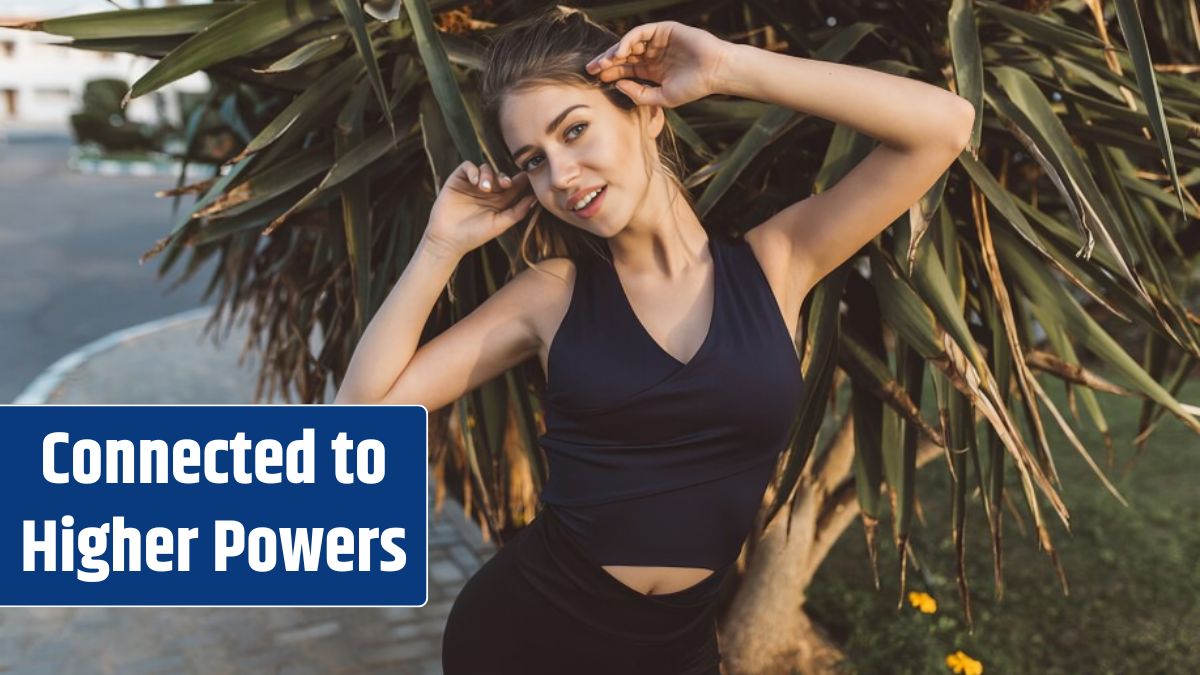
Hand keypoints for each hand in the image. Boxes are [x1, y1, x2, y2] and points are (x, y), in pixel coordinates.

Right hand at [424, 160, 535, 258]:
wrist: (448, 240)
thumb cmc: (474, 235)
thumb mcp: (500, 224)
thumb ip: (517, 212)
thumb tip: (535, 198)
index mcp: (500, 201)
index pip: (514, 186)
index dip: (521, 180)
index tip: (528, 178)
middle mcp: (488, 191)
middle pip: (500, 174)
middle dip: (504, 177)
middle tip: (505, 185)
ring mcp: (472, 185)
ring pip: (486, 168)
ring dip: (488, 175)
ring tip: (484, 189)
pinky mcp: (458, 180)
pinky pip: (468, 166)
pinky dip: (473, 170)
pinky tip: (475, 182)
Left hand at [584, 21, 731, 107]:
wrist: (715, 72)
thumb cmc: (693, 87)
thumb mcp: (662, 97)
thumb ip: (639, 94)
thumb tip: (617, 84)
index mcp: (652, 71)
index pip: (625, 70)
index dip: (610, 73)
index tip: (596, 80)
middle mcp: (652, 54)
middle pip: (623, 56)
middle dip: (606, 62)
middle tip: (590, 70)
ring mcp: (657, 41)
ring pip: (628, 44)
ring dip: (614, 52)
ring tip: (603, 63)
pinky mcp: (663, 30)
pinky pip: (640, 33)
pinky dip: (627, 41)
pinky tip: (619, 53)